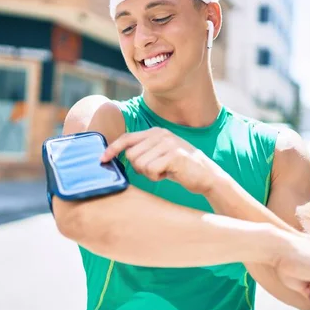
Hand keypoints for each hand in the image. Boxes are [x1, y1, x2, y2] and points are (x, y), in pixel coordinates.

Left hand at [100, 128, 219, 194]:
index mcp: (156, 132)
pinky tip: (169, 174)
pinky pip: (151, 170)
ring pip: (140, 164)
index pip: (127, 138)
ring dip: (150, 174)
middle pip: (131, 155)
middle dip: (139, 168)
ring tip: (165, 171)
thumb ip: (142, 152)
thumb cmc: (179, 168)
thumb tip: (116, 156)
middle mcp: (161, 134)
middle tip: (156, 170)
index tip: (102, 159)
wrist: (207, 176)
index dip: (112, 149)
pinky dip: (157, 177)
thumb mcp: (159, 155)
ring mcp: (168, 143)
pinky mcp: (174, 155)